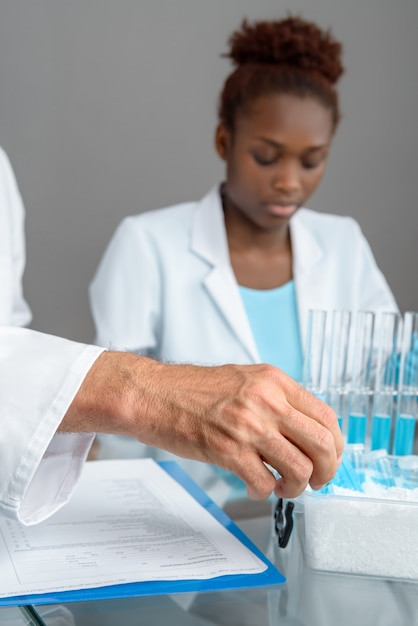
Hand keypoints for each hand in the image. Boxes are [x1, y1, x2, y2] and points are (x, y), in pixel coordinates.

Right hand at [62, 352, 342, 499]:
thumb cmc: (193, 389)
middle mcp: (266, 400)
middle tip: (316, 481)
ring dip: (296, 487)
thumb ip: (276, 399)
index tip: (328, 459)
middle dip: (326, 471)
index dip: (335, 445)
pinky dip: (264, 492)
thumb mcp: (245, 380)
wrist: (154, 394)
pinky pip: (264, 483)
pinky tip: (254, 486)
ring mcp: (248, 425)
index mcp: (274, 381)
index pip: (326, 416)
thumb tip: (305, 430)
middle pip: (323, 444)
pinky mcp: (227, 450)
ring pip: (299, 468)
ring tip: (282, 486)